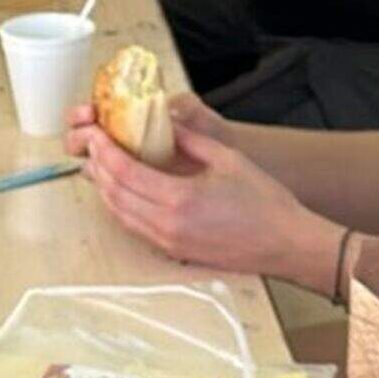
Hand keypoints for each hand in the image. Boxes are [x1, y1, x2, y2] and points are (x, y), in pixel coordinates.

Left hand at [67, 93, 334, 288]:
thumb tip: (165, 124)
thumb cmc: (265, 204)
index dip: (104, 151)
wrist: (285, 244)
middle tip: (93, 146)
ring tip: (101, 165)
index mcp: (179, 199)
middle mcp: (166, 225)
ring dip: (105, 189)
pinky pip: (134, 227)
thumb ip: (189, 140)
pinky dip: (120, 207)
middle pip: (114, 194)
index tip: (96, 134)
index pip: (124, 172)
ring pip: (119, 214)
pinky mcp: (173, 252)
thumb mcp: (227, 159)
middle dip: (98, 167)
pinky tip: (121, 192)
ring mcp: (168, 242)